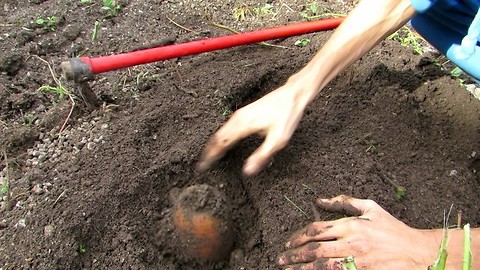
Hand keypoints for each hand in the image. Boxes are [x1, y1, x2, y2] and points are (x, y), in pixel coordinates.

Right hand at [197, 81, 308, 175]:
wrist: (292, 95)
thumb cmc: (286, 116)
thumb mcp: (278, 140)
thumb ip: (262, 156)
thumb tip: (247, 171)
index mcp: (242, 125)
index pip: (220, 143)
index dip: (210, 156)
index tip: (203, 166)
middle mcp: (237, 118)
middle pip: (217, 137)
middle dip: (208, 151)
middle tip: (202, 164)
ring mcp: (240, 114)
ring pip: (220, 131)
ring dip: (213, 144)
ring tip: (209, 155)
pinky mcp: (244, 113)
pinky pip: (226, 127)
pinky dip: (220, 137)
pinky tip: (223, 142)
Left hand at [277, 195, 439, 269]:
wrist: (418, 252)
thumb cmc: (393, 229)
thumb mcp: (371, 208)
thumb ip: (344, 202)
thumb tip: (320, 200)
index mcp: (351, 225)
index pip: (317, 230)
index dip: (299, 236)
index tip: (289, 242)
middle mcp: (352, 242)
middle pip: (315, 249)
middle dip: (295, 254)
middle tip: (281, 259)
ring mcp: (357, 261)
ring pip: (322, 265)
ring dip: (303, 268)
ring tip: (289, 269)